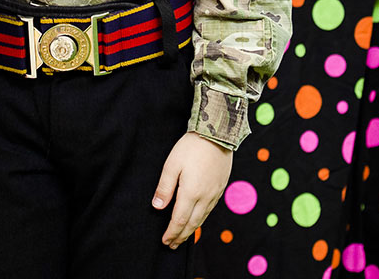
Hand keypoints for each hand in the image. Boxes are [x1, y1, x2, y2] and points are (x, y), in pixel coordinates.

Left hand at [152, 130, 232, 248]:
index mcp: (191, 193)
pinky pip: (210, 210)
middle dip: (181, 236)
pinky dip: (201, 219)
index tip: (165, 241)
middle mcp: (205, 197)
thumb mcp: (172, 164)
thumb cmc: (192, 147)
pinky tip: (197, 219)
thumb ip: (164, 187)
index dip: (172, 233)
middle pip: (192, 224)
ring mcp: (215, 193)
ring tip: (183, 237)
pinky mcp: (221, 187)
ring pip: (202, 219)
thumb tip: (157, 207)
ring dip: (191, 230)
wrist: (218, 133)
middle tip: (172, 245)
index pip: (179, 220)